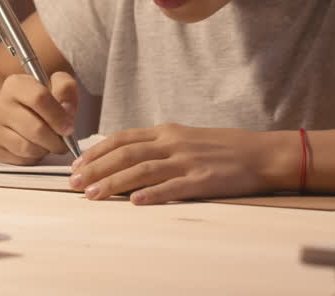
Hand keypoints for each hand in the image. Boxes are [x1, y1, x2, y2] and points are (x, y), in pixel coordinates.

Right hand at [0, 71, 77, 164]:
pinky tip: (34, 148)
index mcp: (15, 84)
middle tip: (63, 143)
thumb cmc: (40, 101)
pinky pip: (20, 160)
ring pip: (27, 147)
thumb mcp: (56, 85)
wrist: (16, 111)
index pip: (39, 98)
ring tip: (48, 144)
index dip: (58, 116)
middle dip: (55, 140)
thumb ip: (66, 89)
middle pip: (35, 128)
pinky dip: (32, 158)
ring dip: (44, 150)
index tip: (68, 127)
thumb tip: (67, 110)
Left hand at [68, 123, 284, 204]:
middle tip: (74, 183)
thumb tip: (125, 155)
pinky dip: (152, 194)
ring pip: (142, 170)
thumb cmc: (221, 147)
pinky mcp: (203, 181)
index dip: (96, 151)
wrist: (260, 153)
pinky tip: (134, 202)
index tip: (77, 164)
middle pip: (125, 154)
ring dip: (114, 183)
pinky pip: (173, 187)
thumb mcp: (184, 138)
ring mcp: (187, 162)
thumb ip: (157, 145)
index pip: (122, 139)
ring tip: (93, 195)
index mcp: (166, 132)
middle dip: (96, 169)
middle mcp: (172, 143)